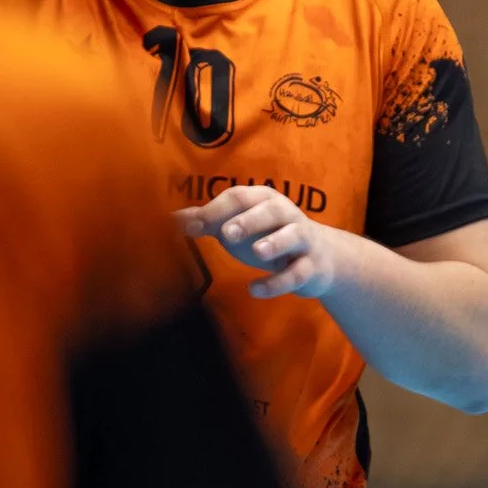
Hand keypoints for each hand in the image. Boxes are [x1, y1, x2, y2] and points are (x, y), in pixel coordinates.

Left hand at [176, 186, 342, 300]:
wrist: (319, 258)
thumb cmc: (268, 236)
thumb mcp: (238, 224)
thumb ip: (207, 220)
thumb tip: (168, 218)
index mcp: (263, 199)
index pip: (239, 197)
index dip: (216, 210)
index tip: (192, 226)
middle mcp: (285, 213)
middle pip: (269, 211)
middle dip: (248, 221)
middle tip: (227, 233)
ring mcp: (302, 238)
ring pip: (292, 236)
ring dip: (275, 243)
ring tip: (257, 252)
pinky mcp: (312, 265)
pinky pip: (297, 273)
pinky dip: (277, 282)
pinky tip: (255, 290)